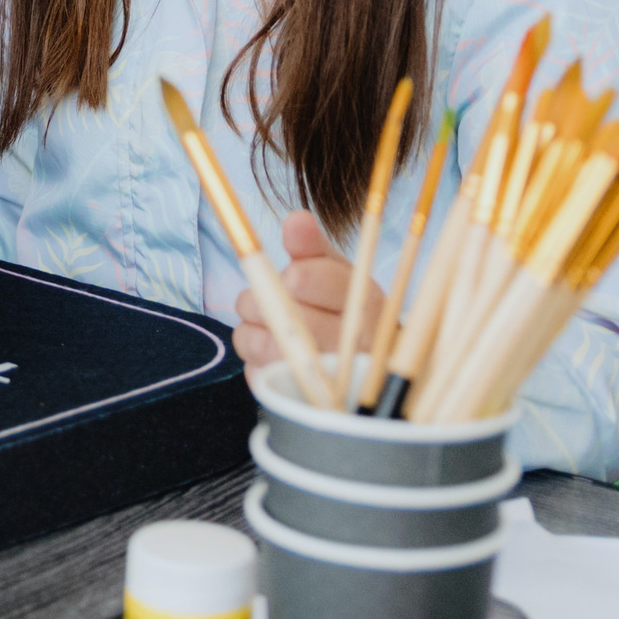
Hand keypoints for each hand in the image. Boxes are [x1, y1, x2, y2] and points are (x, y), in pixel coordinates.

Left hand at [233, 210, 385, 374]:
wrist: (368, 368)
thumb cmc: (344, 310)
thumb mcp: (336, 272)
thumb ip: (312, 247)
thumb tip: (296, 219)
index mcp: (364, 302)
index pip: (308, 280)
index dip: (292, 277)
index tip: (292, 278)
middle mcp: (353, 344)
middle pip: (282, 315)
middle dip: (260, 302)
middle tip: (263, 301)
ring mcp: (330, 379)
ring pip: (263, 345)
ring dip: (251, 331)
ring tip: (264, 326)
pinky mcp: (302, 400)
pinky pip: (258, 375)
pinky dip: (255, 361)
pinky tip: (271, 355)